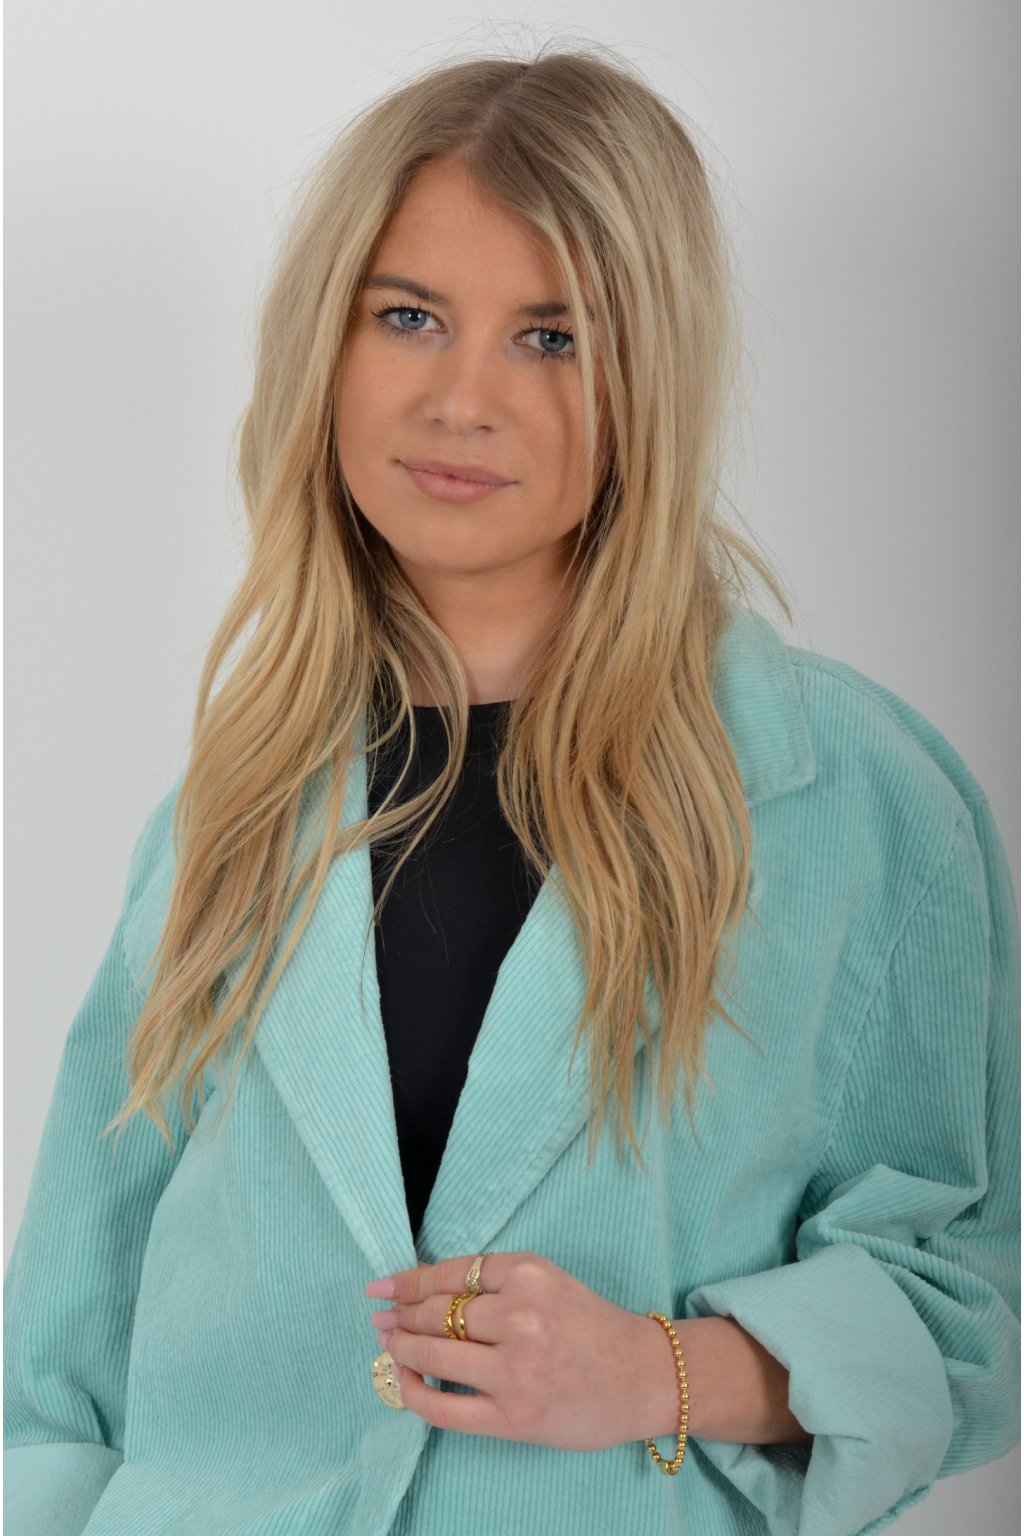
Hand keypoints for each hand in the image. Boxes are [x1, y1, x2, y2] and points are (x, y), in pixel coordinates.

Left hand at [366, 1249, 663, 1450]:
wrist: (643, 1376)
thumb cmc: (592, 1327)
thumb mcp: (549, 1283)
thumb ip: (496, 1283)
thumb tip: (423, 1289)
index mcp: (528, 1274)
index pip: (450, 1274)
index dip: (409, 1281)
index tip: (384, 1286)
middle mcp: (520, 1316)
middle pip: (437, 1312)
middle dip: (401, 1315)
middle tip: (381, 1317)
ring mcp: (515, 1369)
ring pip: (433, 1354)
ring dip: (401, 1349)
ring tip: (389, 1345)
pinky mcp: (513, 1415)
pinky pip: (444, 1407)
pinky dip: (414, 1393)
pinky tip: (404, 1382)